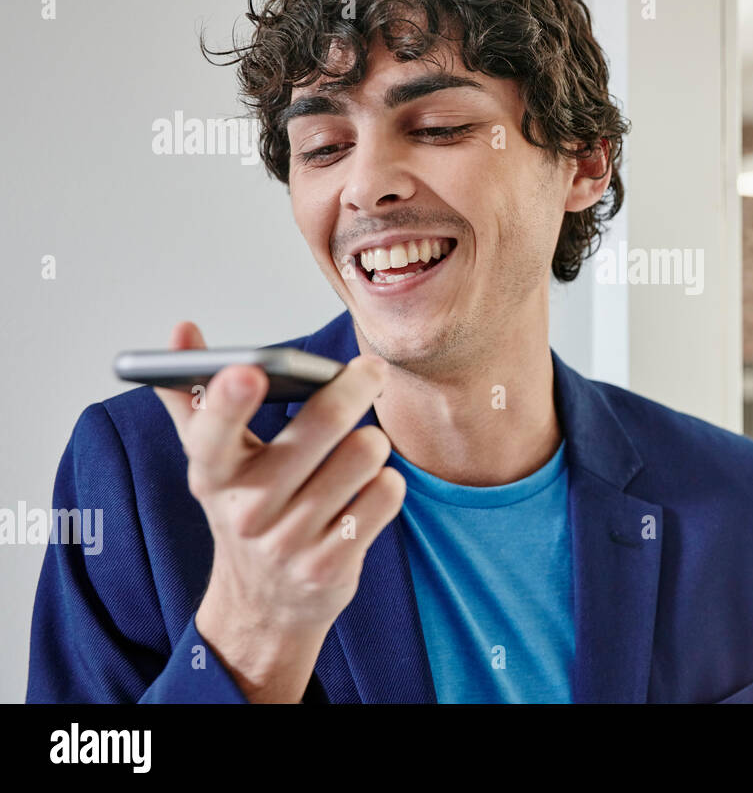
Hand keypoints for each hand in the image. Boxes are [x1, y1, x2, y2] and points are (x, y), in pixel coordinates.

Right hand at [152, 321, 404, 701]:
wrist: (264, 604)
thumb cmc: (246, 511)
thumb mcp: (214, 462)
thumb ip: (195, 395)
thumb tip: (182, 330)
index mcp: (213, 474)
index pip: (213, 433)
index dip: (228, 401)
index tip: (248, 370)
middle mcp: (248, 509)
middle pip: (320, 426)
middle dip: (353, 388)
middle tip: (370, 370)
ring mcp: (290, 541)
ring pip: (363, 455)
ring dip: (373, 442)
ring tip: (362, 445)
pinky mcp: (331, 564)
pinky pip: (384, 495)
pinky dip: (387, 482)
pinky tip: (371, 487)